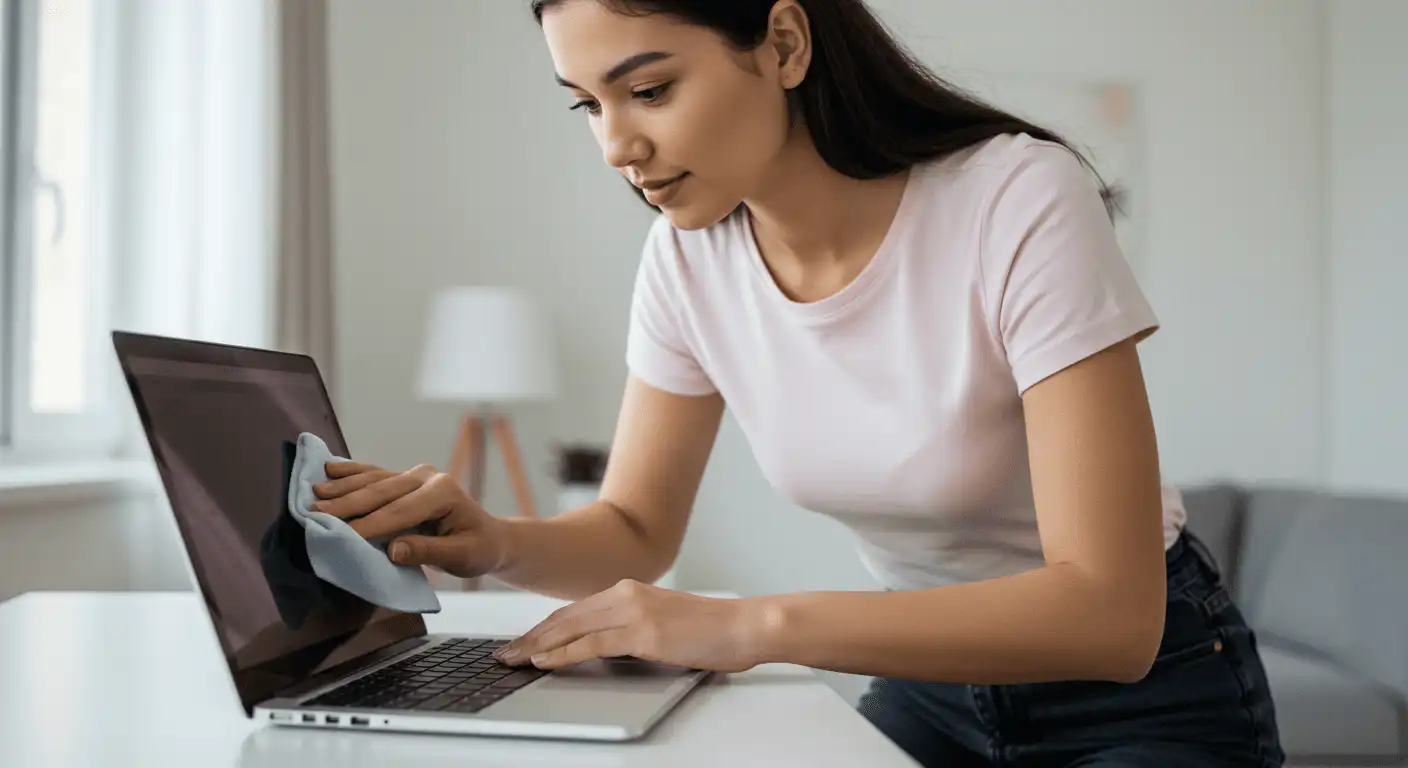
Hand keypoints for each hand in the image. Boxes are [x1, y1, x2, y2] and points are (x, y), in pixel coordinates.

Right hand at [310, 462, 507, 579]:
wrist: (488, 537)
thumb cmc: (477, 550)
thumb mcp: (461, 557)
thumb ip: (428, 552)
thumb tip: (393, 550)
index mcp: (443, 492)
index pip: (400, 511)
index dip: (371, 524)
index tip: (342, 534)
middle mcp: (427, 477)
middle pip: (381, 491)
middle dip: (347, 502)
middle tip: (314, 509)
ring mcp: (415, 475)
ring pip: (373, 479)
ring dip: (342, 485)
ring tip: (314, 490)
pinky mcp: (405, 479)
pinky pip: (374, 474)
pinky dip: (351, 472)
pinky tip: (329, 468)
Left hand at [491, 579, 773, 672]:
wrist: (744, 626)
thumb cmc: (710, 630)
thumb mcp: (662, 623)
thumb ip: (632, 629)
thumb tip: (605, 647)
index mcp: (629, 590)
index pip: (575, 610)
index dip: (544, 627)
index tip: (522, 643)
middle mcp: (626, 594)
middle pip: (565, 616)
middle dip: (531, 636)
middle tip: (505, 653)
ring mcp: (634, 611)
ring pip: (571, 628)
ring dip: (538, 645)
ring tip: (514, 660)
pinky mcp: (643, 632)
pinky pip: (592, 643)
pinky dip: (563, 652)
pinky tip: (544, 660)